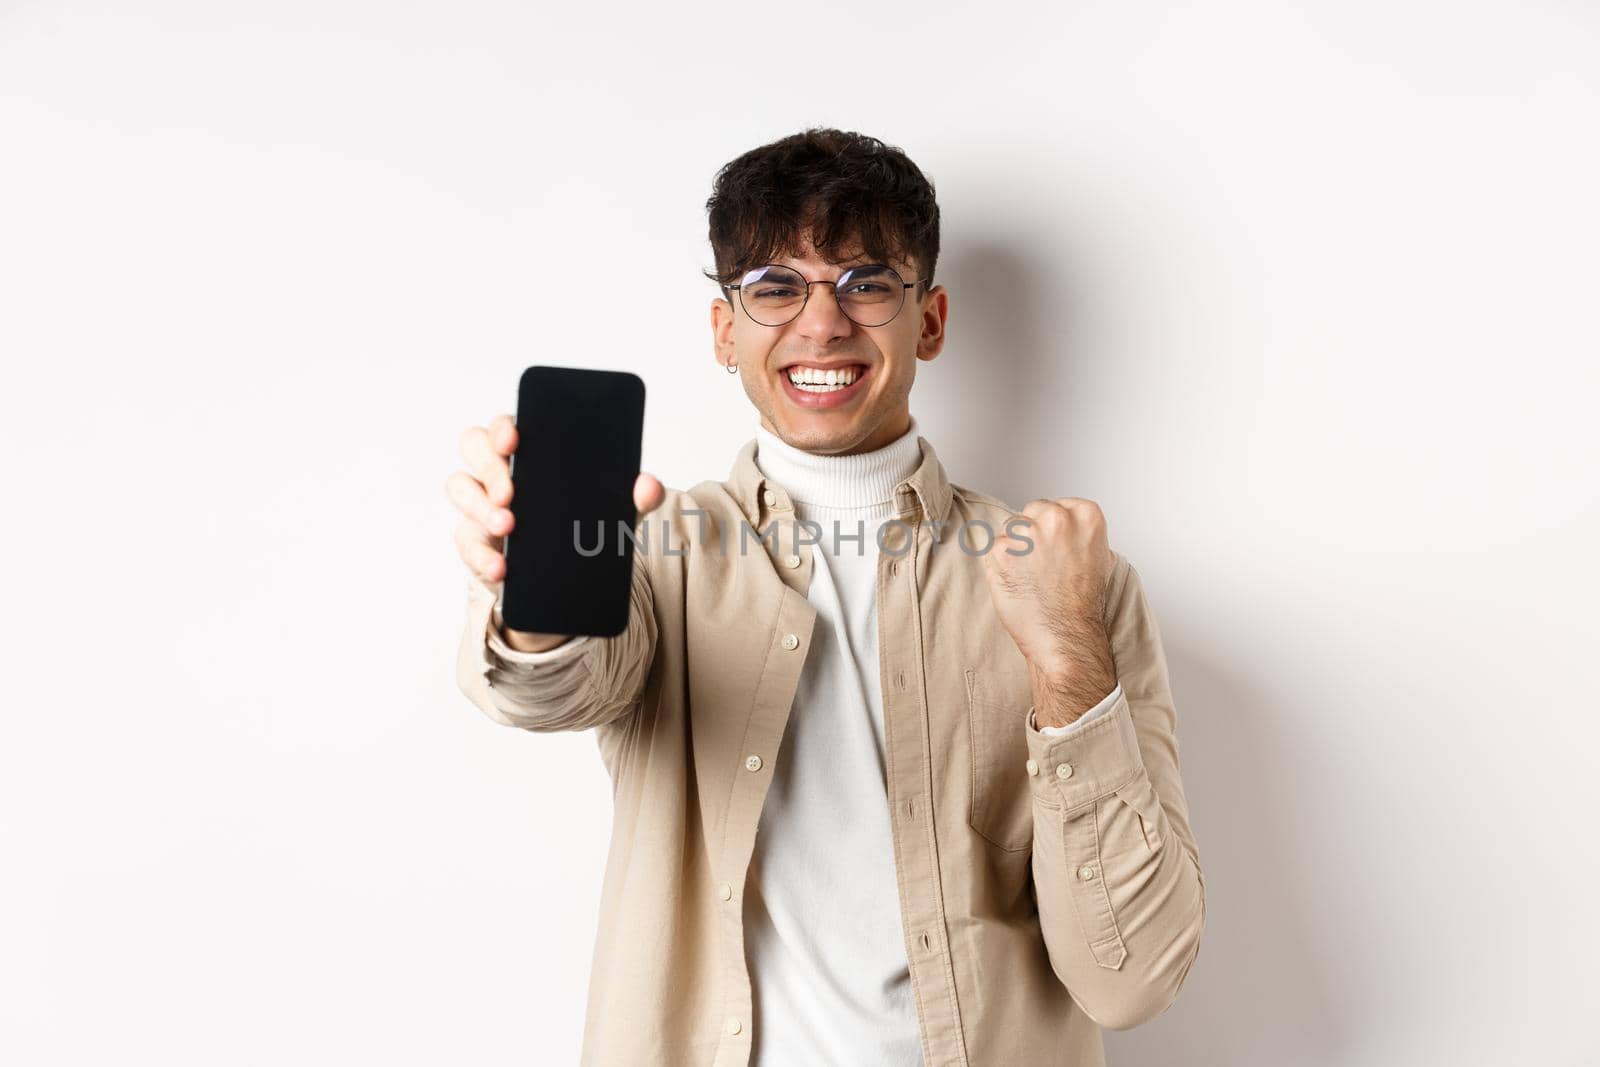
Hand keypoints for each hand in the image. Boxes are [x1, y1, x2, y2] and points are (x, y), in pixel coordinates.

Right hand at [446, 413, 663, 650]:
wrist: (566, 579)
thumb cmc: (581, 525)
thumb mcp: (613, 512)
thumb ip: (634, 497)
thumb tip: (648, 485)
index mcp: (527, 451)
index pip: (506, 424)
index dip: (503, 427)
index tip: (514, 439)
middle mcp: (496, 469)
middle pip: (473, 445)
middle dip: (489, 466)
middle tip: (511, 492)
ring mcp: (480, 503)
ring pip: (459, 488)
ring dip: (480, 506)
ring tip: (508, 526)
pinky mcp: (474, 540)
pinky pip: (465, 541)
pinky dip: (482, 556)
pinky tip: (501, 567)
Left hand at [983, 498, 1117, 722]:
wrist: (1065, 636)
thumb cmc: (1082, 605)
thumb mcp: (1100, 558)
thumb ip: (1082, 535)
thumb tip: (1069, 527)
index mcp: (1086, 515)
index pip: (1058, 505)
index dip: (1053, 527)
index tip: (1054, 543)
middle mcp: (1056, 518)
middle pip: (1032, 511)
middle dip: (1032, 533)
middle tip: (1041, 564)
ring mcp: (1026, 533)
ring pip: (1011, 529)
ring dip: (1014, 549)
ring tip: (1030, 576)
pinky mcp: (1000, 550)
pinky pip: (994, 549)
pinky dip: (1000, 565)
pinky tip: (1017, 582)